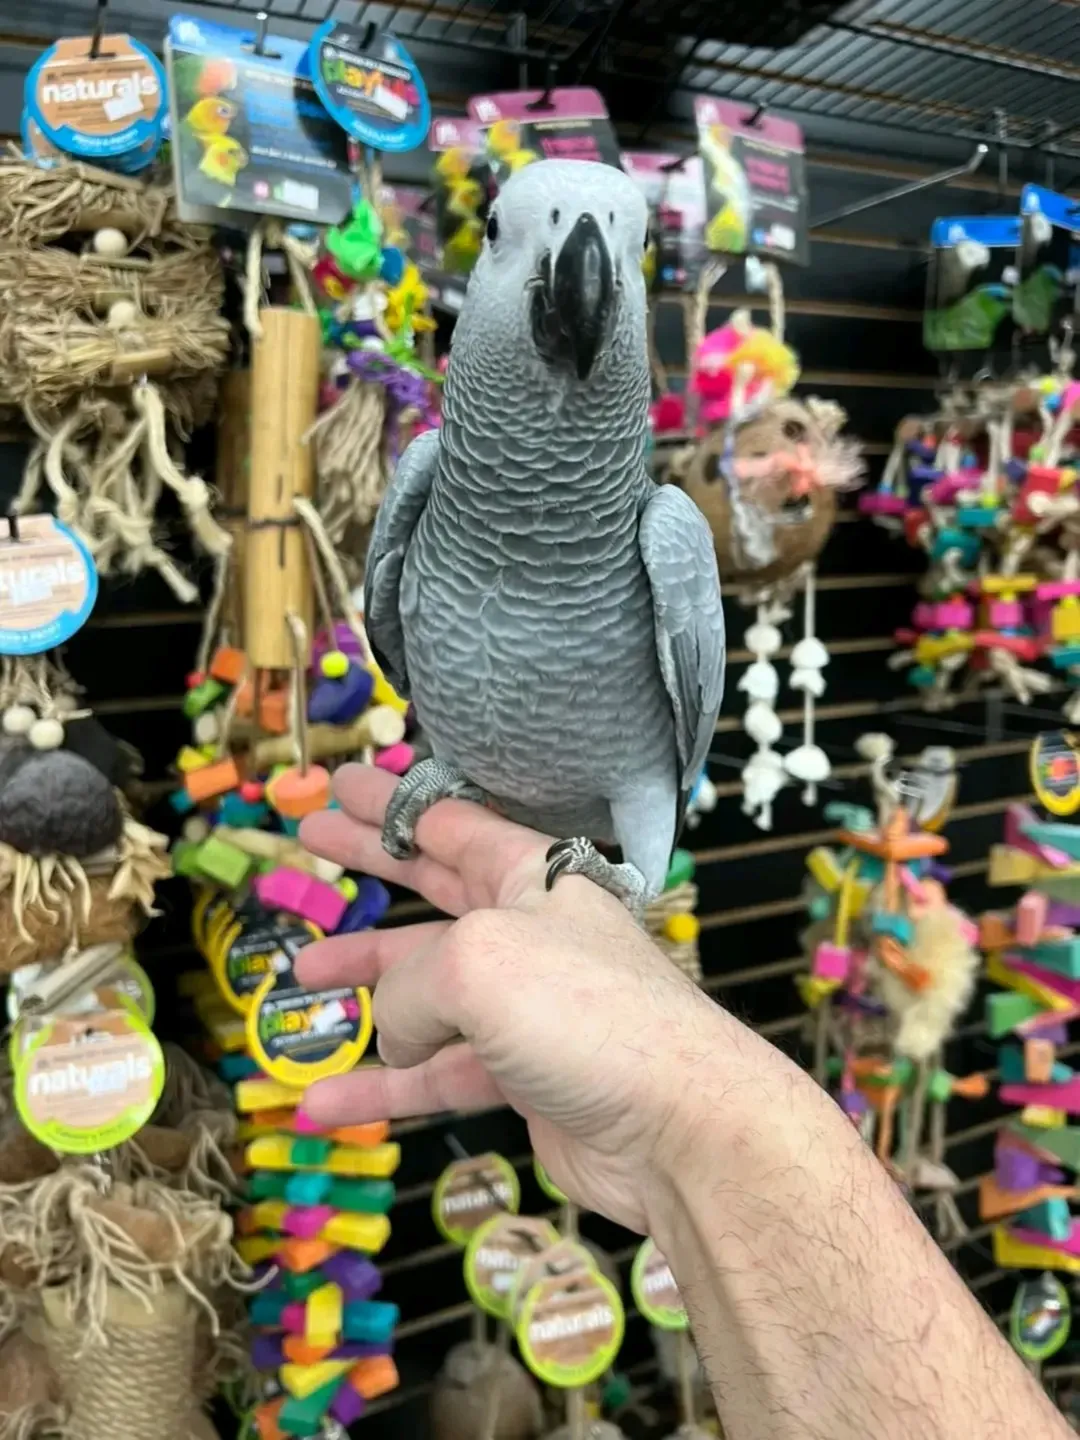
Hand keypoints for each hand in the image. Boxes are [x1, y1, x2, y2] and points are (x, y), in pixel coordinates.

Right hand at [296, 765, 764, 1233]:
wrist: (676, 1126)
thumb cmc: (584, 1014)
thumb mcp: (477, 962)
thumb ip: (410, 984)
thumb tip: (396, 1033)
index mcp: (534, 877)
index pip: (452, 826)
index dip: (393, 807)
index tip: (344, 790)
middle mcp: (529, 934)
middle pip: (434, 889)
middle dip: (370, 864)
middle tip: (309, 840)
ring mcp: (526, 1009)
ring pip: (426, 991)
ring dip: (364, 985)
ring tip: (301, 978)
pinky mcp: (522, 1078)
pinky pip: (436, 1075)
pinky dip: (380, 1090)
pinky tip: (320, 1103)